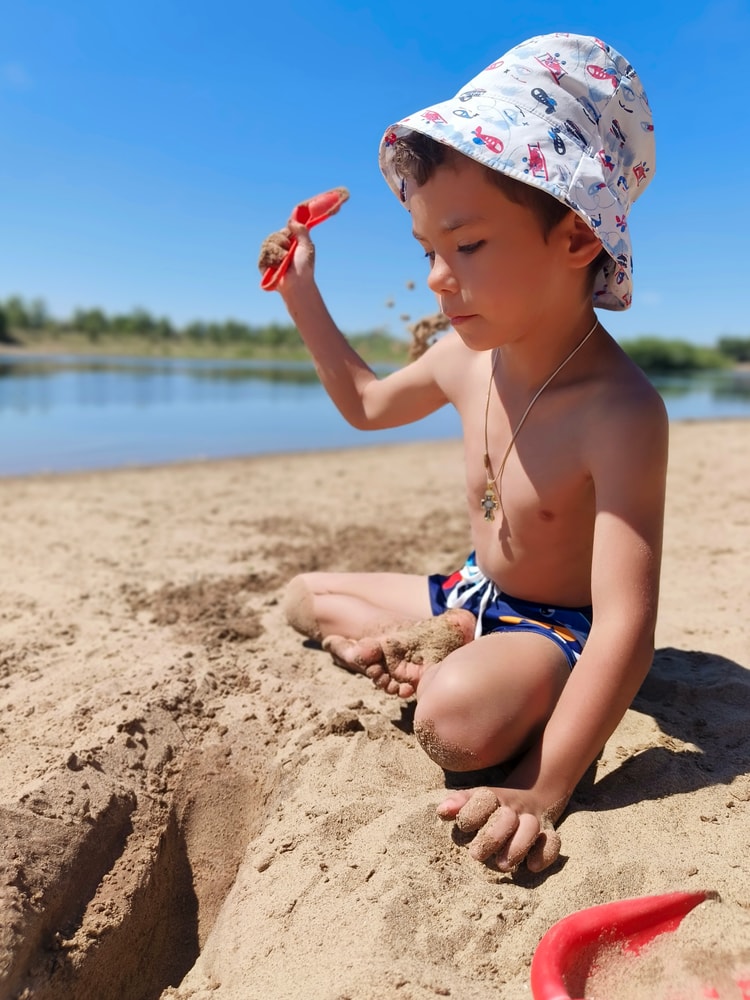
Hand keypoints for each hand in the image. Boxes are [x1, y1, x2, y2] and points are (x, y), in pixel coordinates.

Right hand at [257, 220, 315, 286]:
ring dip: (278, 251)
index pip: (282, 231)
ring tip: (284, 261)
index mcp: (289, 244)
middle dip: (282, 241)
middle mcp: (278, 249)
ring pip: (267, 243)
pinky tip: (278, 266)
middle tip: (289, 251)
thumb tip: (290, 220)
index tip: (292, 241)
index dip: (286, 234)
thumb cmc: (305, 267)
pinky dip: (272, 259)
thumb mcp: (307, 246)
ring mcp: (270, 256)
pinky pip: (263, 254)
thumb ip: (301, 230)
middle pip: (273, 236)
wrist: (298, 283)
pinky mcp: (263, 264)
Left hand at [436, 786, 564, 872]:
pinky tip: (531, 866)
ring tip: (502, 865)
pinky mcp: (547, 834)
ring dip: (517, 846)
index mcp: (494, 797)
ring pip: (531, 828)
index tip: (463, 826)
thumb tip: (442, 810)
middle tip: (476, 855)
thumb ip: (459, 804)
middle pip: (507, 817)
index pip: (484, 799)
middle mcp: (514, 808)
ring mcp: (532, 820)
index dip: (473, 812)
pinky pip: (553, 842)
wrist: (531, 794)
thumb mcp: (475, 800)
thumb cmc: (492, 806)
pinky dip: (545, 853)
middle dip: (492, 836)